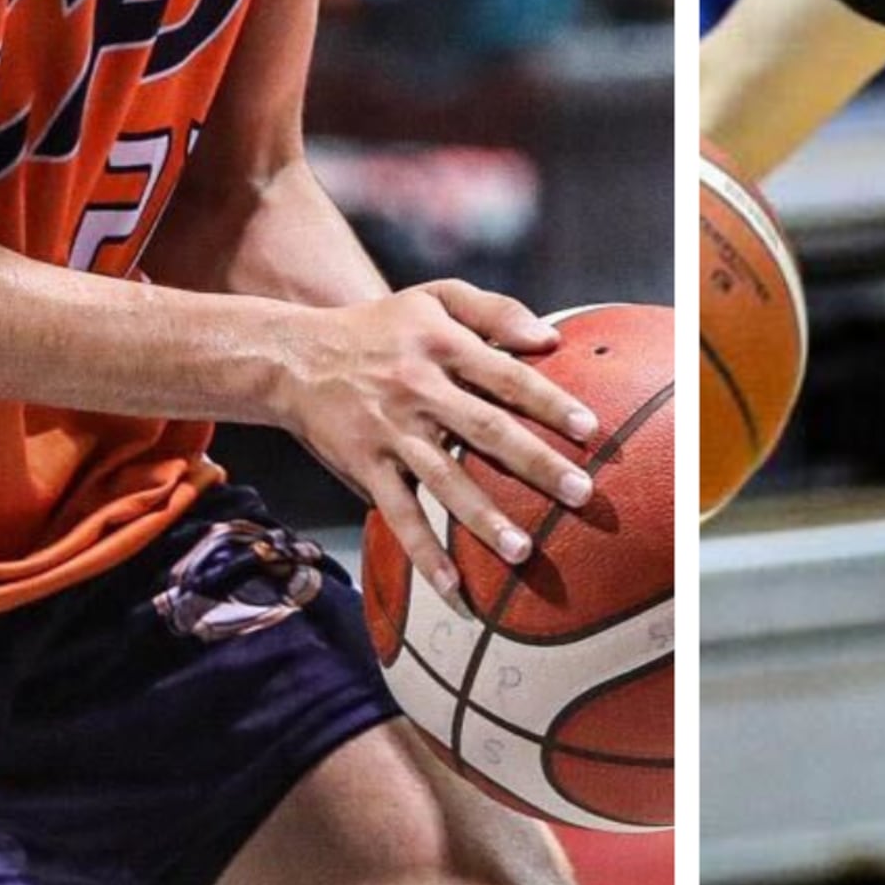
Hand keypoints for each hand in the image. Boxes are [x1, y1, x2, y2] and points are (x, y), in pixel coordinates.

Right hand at [257, 282, 599, 598]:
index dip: (549, 402)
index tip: (590, 430)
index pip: (507, 376)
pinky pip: (398, 515)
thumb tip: (551, 339)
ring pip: (444, 480)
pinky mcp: (365, 466)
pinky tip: (453, 587)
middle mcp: (418, 390)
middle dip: (537, 464)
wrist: (294, 357)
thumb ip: (495, 310)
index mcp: (442, 346)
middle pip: (487, 430)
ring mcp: (390, 432)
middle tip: (581, 493)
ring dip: (484, 519)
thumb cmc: (380, 328)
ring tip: (524, 551)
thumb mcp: (434, 297)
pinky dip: (424, 553)